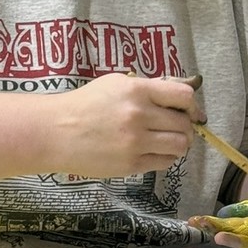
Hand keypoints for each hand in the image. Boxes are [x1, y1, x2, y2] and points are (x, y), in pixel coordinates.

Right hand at [48, 73, 204, 176]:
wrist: (55, 132)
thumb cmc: (85, 104)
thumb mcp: (116, 83)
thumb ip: (148, 88)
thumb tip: (178, 98)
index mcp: (138, 91)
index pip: (184, 97)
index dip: (192, 105)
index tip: (190, 111)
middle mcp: (140, 116)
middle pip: (184, 124)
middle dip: (185, 126)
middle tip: (176, 127)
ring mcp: (136, 142)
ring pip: (180, 145)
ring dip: (180, 143)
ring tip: (168, 140)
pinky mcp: (131, 164)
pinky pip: (165, 162)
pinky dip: (166, 157)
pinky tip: (155, 151)